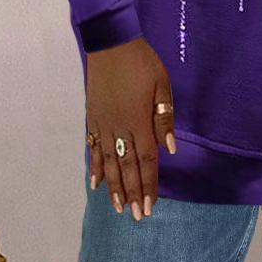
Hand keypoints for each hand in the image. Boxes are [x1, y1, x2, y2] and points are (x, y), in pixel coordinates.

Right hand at [85, 36, 176, 220]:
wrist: (111, 44)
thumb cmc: (142, 63)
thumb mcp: (162, 85)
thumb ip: (164, 117)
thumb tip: (168, 148)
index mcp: (139, 121)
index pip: (146, 160)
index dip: (148, 185)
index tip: (150, 206)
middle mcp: (120, 128)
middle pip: (127, 167)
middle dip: (133, 193)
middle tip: (136, 217)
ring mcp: (103, 125)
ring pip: (108, 162)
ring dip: (114, 186)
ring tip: (118, 208)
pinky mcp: (93, 118)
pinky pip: (92, 148)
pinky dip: (94, 167)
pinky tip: (95, 183)